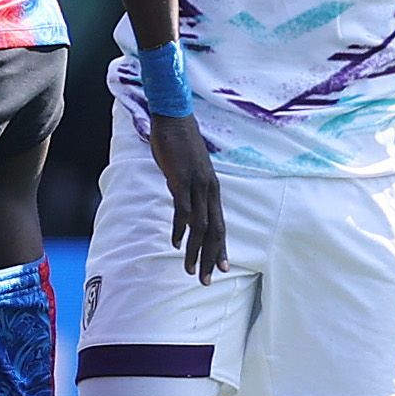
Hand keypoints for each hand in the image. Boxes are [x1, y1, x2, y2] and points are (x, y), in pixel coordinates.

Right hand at [145, 112, 227, 278]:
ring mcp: (197, 185)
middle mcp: (209, 189)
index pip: (220, 225)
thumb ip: (186, 188)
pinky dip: (180, 229)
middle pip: (214, 231)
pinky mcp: (181, 179)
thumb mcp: (186, 170)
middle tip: (206, 280)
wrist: (174, 116)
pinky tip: (176, 243)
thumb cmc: (178, 142)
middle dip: (210, 258)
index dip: (220, 249)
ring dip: (195, 250)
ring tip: (190, 270)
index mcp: (212, 188)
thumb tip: (180, 204)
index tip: (219, 268)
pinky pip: (183, 210)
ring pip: (200, 226)